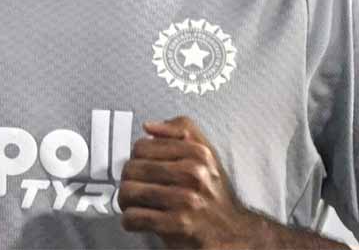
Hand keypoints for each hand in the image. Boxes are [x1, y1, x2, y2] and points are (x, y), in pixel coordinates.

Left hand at [118, 116, 261, 248]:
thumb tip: (148, 126)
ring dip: (125, 201)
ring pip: (128, 191)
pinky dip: (129, 221)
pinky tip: (138, 220)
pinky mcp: (177, 225)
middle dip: (128, 180)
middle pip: (132, 168)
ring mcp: (185, 200)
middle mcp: (193, 173)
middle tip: (134, 187)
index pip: (142, 146)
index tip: (141, 168)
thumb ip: (180, 130)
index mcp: (197, 153)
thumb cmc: (213, 193)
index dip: (135, 158)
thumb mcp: (206, 153)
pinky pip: (133, 217)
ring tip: (134, 204)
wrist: (232, 232)